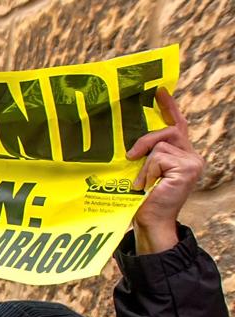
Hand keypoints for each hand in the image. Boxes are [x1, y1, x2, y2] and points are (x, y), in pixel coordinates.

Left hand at [128, 89, 200, 253]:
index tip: (158, 90)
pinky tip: (148, 186)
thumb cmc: (142, 200)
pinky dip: (147, 171)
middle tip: (130, 157)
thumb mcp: (141, 171)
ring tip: (142, 184)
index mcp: (180, 155)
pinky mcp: (188, 168)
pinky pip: (158, 157)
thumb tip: (128, 141)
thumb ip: (144, 155)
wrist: (151, 223)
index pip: (176, 125)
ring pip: (160, 145)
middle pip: (167, 131)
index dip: (168, 107)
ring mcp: (192, 162)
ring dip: (144, 165)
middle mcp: (191, 156)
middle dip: (145, 141)